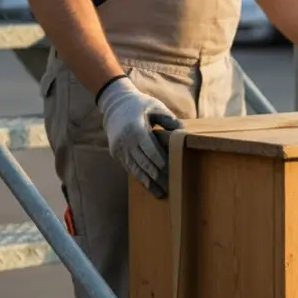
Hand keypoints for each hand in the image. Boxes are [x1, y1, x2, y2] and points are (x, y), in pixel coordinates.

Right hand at [96, 76, 183, 198]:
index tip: (174, 174)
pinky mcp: (116, 152)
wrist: (114, 103)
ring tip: (161, 194)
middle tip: (172, 189)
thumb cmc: (140, 104)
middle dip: (159, 177)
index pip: (152, 152)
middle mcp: (126, 141)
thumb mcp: (155, 106)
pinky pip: (129, 168)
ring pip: (136, 169)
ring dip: (149, 182)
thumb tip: (183, 134)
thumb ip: (169, 120)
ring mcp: (119, 148)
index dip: (163, 165)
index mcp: (136, 129)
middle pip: (145, 163)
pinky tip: (150, 186)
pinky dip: (140, 177)